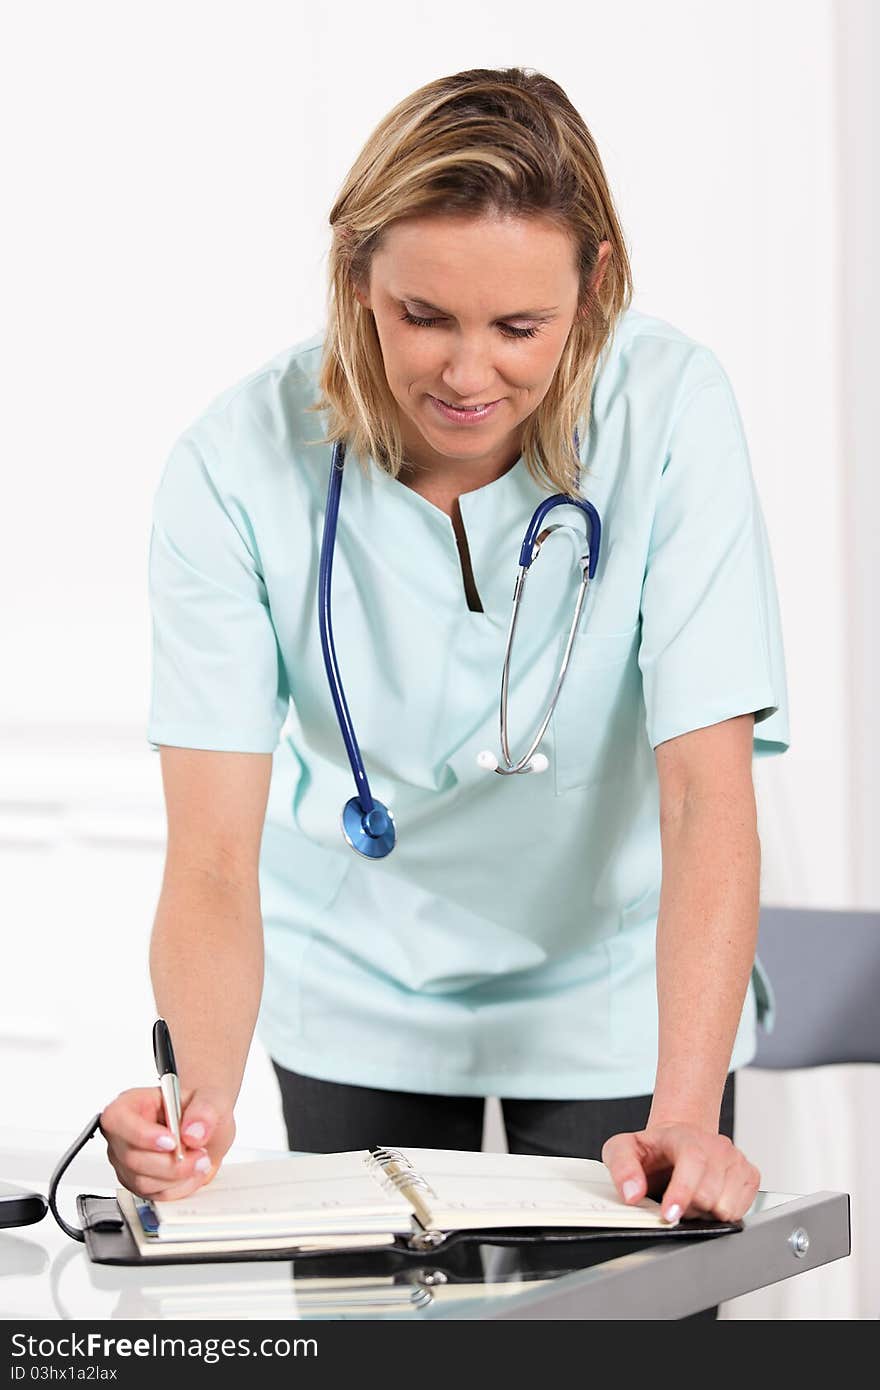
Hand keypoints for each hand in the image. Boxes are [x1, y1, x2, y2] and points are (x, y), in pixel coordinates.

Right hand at [100, 1085, 235, 1200]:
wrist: (204, 1126)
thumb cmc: (198, 1108)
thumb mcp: (210, 1098)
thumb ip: (204, 1110)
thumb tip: (192, 1133)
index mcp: (130, 1104)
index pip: (118, 1120)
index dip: (143, 1135)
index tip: (172, 1142)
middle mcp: (123, 1134)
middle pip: (132, 1158)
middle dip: (171, 1163)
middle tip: (199, 1155)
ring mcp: (127, 1162)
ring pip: (143, 1182)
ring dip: (177, 1177)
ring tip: (200, 1161)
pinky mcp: (138, 1183)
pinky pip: (154, 1195)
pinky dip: (178, 1188)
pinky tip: (192, 1173)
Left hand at [601, 1121, 760, 1222]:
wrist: (676, 1143)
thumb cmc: (653, 1150)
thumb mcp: (623, 1149)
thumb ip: (621, 1167)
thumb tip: (632, 1193)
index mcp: (685, 1135)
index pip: (693, 1160)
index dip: (683, 1191)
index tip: (670, 1214)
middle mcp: (715, 1145)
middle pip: (709, 1192)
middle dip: (688, 1208)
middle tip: (674, 1202)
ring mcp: (735, 1159)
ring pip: (726, 1206)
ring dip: (705, 1213)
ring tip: (692, 1199)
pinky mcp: (749, 1174)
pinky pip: (741, 1209)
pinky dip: (723, 1213)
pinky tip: (709, 1200)